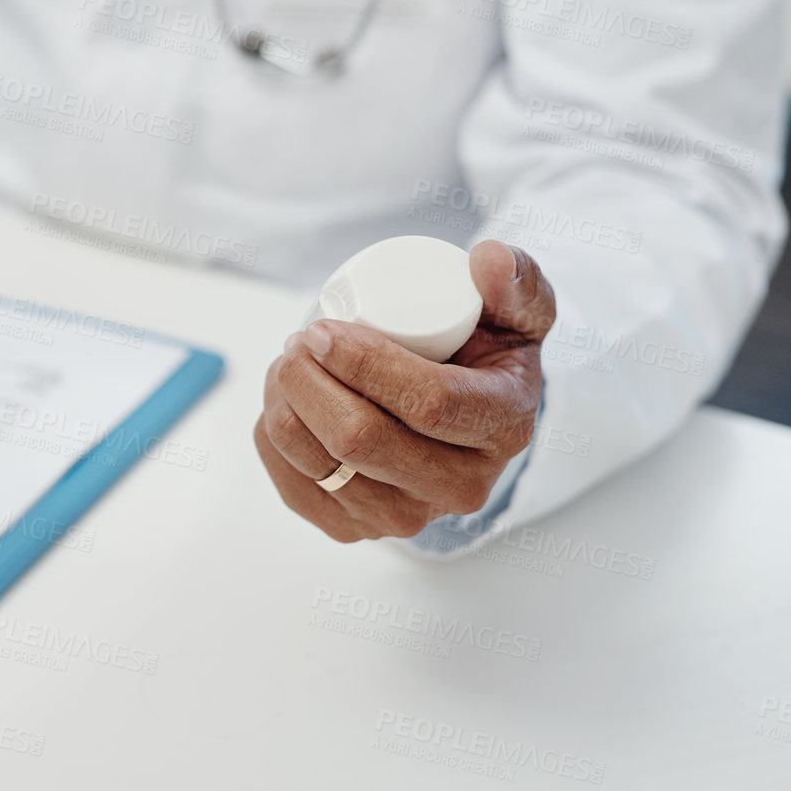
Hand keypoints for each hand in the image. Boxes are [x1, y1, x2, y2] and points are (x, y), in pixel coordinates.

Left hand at [253, 241, 554, 541]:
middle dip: (308, 381)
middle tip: (297, 342)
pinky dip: (272, 439)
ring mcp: (406, 517)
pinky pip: (293, 486)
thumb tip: (487, 260)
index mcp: (504, 428)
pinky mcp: (355, 529)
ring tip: (288, 365)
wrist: (460, 420)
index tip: (324, 330)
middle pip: (361, 440)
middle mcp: (460, 487)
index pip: (428, 403)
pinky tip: (284, 405)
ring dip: (283, 404)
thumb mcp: (518, 314)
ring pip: (318, 462)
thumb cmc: (483, 357)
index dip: (363, 362)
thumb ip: (516, 280)